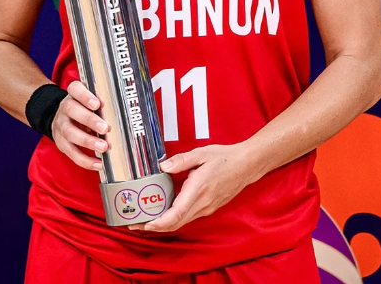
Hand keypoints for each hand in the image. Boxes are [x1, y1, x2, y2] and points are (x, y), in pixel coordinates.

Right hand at [51, 80, 108, 170]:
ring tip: (104, 147)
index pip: (75, 89)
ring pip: (69, 132)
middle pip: (72, 110)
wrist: (64, 117)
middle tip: (105, 128)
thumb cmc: (84, 107)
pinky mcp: (61, 143)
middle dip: (89, 120)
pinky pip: (72, 152)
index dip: (85, 96)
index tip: (98, 104)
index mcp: (73, 94)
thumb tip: (115, 118)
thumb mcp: (91, 99)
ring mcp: (60, 125)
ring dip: (88, 141)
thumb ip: (101, 104)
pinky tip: (98, 163)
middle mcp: (65, 107)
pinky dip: (85, 160)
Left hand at [131, 143, 252, 231]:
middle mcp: (202, 204)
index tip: (144, 224)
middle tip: (135, 224)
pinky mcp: (209, 208)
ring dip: (163, 224)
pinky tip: (164, 212)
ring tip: (145, 219)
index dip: (158, 223)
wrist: (246, 165)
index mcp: (198, 190)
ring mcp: (206, 208)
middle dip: (154, 227)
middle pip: (175, 223)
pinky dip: (174, 219)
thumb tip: (162, 166)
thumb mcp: (201, 153)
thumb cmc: (224, 158)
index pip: (176, 214)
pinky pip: (188, 217)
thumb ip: (181, 161)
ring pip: (181, 222)